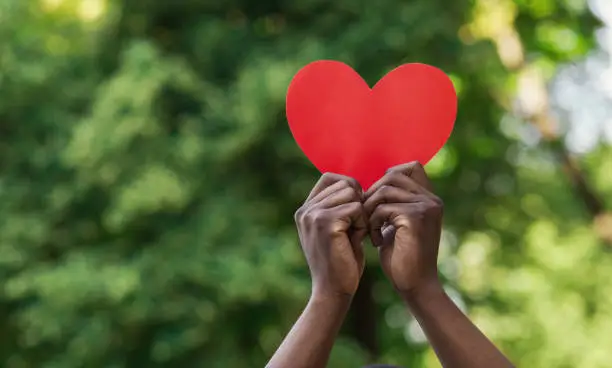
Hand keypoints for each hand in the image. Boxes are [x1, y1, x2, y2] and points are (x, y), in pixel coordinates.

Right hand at [294, 173, 367, 297]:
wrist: (334, 291)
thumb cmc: (341, 262)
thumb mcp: (337, 229)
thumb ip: (339, 207)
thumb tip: (356, 184)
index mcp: (305, 210)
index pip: (330, 177)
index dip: (350, 188)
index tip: (357, 211)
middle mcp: (305, 210)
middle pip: (345, 183)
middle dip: (358, 203)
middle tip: (357, 228)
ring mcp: (313, 215)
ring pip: (352, 193)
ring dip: (362, 213)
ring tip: (356, 234)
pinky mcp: (325, 223)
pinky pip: (356, 207)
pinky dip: (363, 223)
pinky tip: (359, 240)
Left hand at [363, 162, 442, 293]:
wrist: (415, 287)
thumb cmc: (402, 257)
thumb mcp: (396, 224)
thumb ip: (392, 203)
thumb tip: (372, 185)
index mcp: (429, 199)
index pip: (409, 167)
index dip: (387, 178)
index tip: (375, 202)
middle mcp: (431, 199)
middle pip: (392, 175)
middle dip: (372, 194)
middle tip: (366, 217)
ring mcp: (426, 207)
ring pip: (384, 190)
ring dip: (369, 209)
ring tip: (369, 230)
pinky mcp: (415, 218)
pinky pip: (382, 208)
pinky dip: (372, 223)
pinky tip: (375, 240)